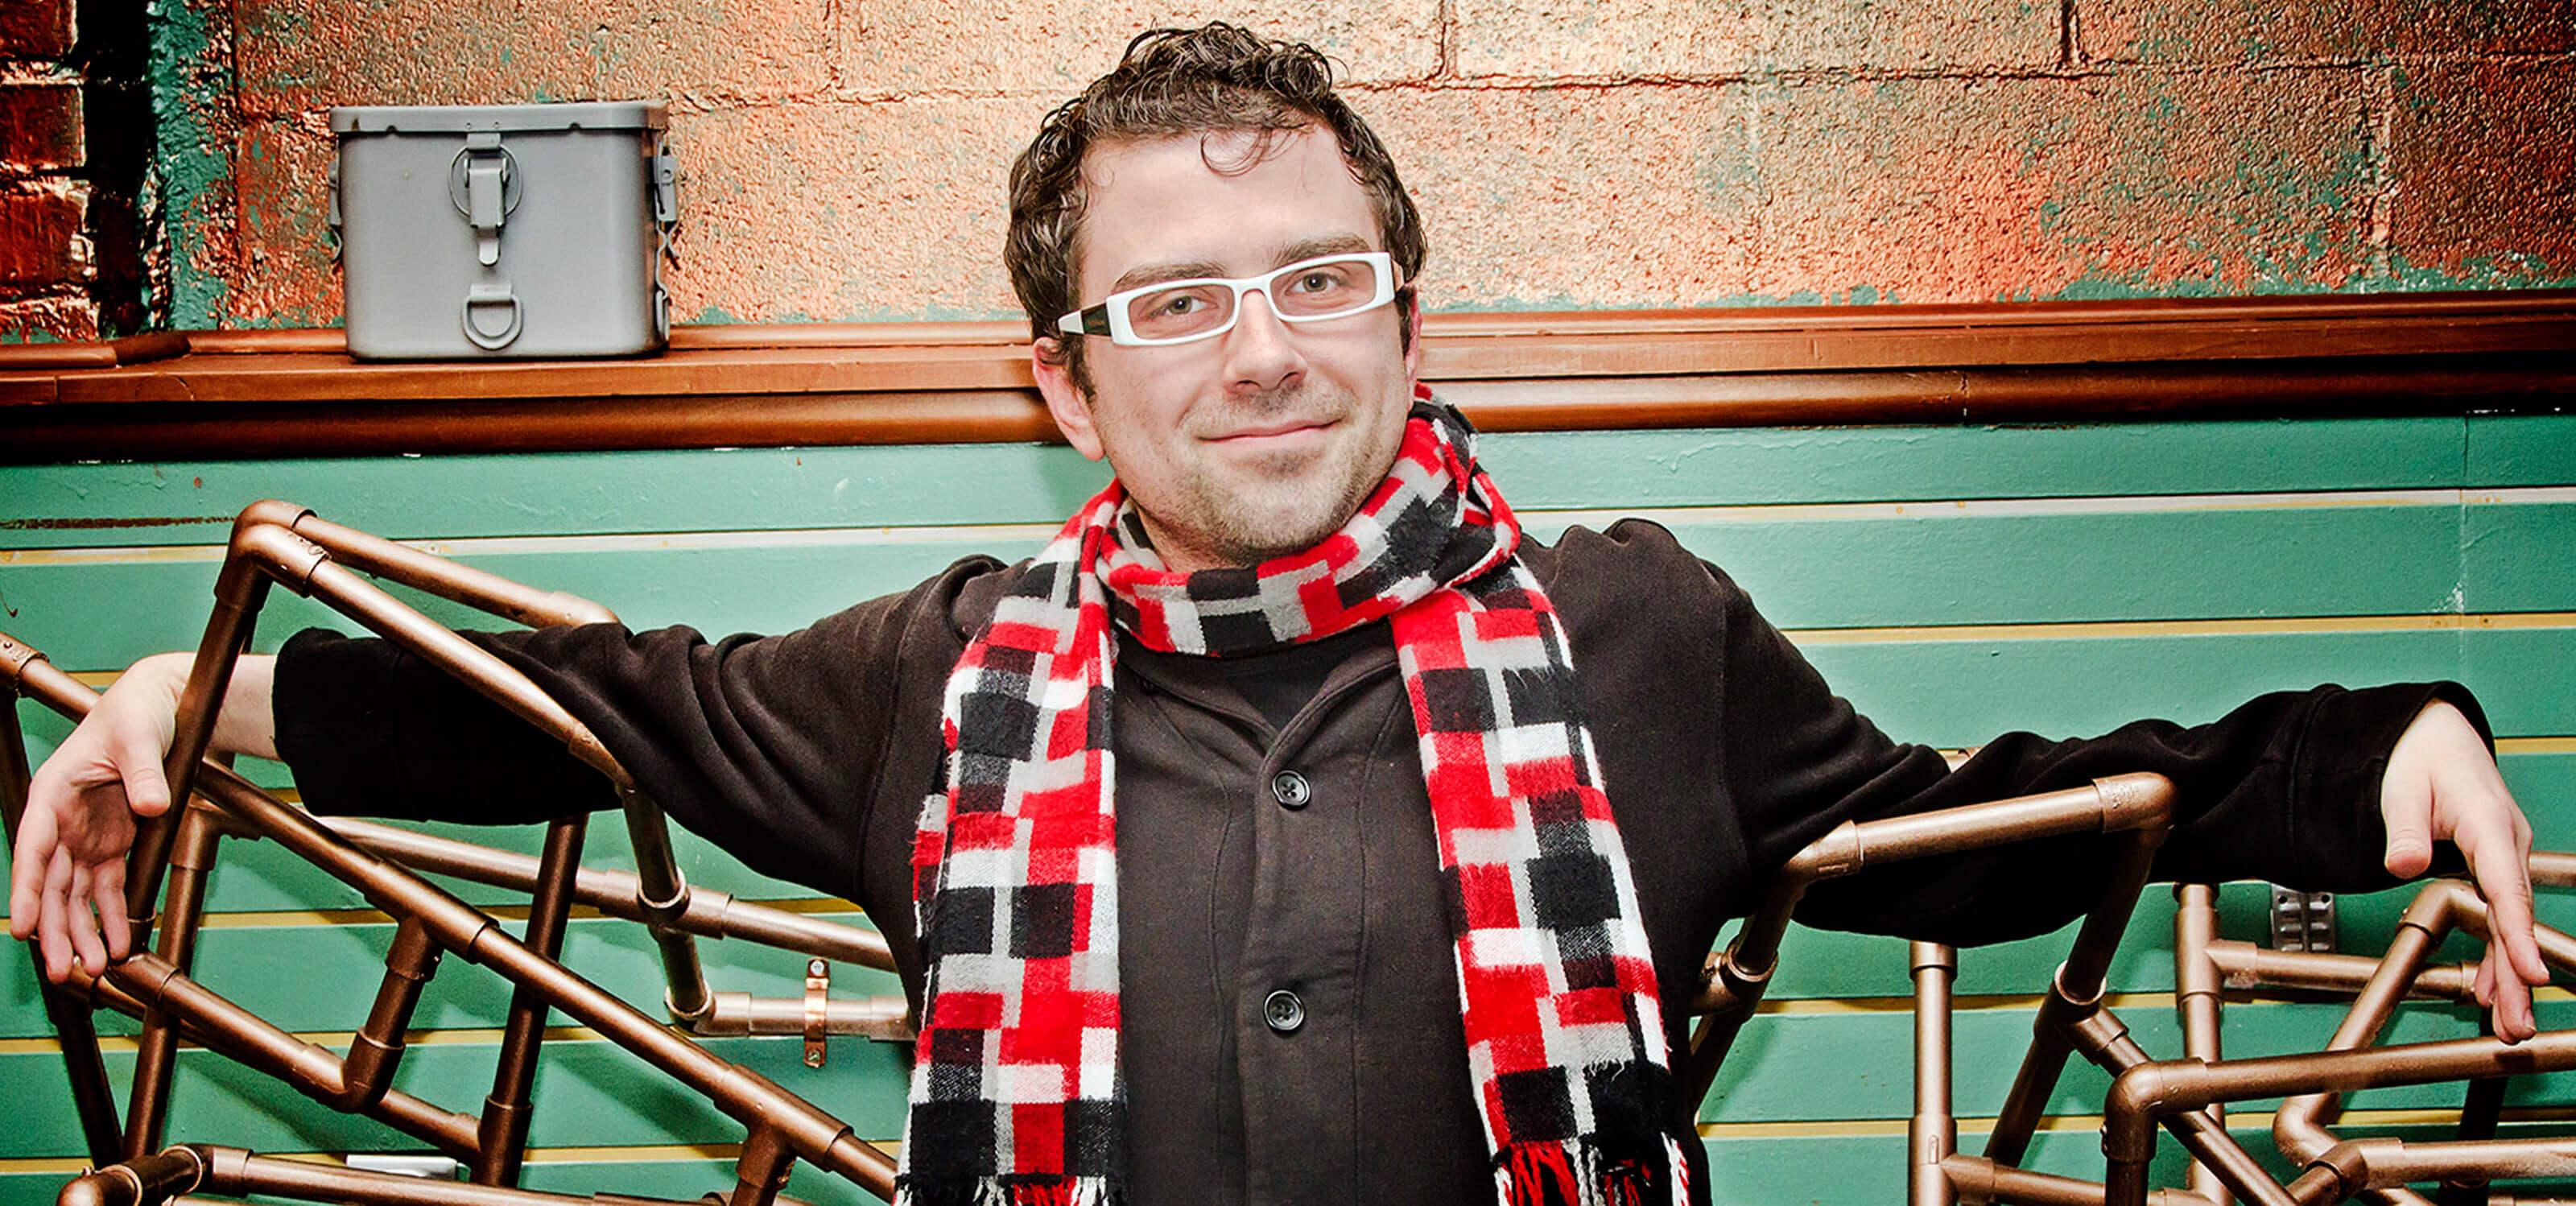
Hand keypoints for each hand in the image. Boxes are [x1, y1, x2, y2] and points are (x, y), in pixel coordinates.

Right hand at [7, 653, 189, 980]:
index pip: (32, 849)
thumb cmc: (138, 714)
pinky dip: (112, 916)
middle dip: (54, 930)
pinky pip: (107, 888)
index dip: (25, 890)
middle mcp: (62, 822)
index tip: (22, 927)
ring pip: (75, 895)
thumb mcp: (140, 737)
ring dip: (81, 932)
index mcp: (53, 794)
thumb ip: (143, 771)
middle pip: (50, 884)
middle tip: (63, 970)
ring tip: (92, 970)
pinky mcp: (112, 845)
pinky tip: (117, 945)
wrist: (160, 707)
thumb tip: (152, 803)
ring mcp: (85, 837)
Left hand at [2381, 698, 2548, 1039]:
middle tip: (2518, 1023)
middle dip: (2518, 974)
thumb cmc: (2421, 759)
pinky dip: (2496, 955)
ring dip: (2510, 975)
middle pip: (2515, 918)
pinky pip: (2498, 917)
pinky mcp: (2493, 867)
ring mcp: (2503, 858)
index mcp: (2488, 824)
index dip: (2519, 934)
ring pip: (2510, 924)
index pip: (2508, 888)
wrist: (2433, 738)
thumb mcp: (2402, 790)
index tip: (2530, 972)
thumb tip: (2403, 864)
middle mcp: (2505, 844)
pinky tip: (2491, 990)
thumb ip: (2404, 830)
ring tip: (2509, 1025)